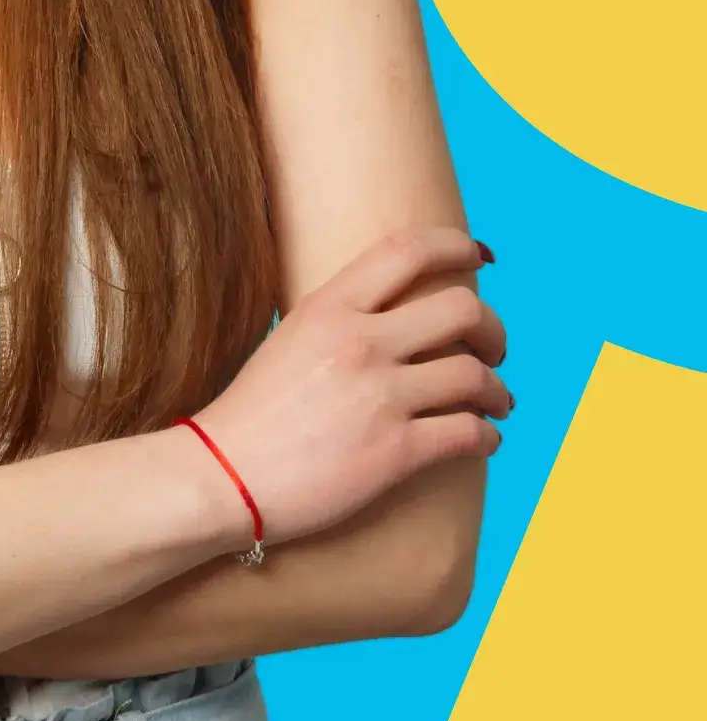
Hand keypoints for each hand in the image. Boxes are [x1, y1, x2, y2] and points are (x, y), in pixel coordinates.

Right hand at [189, 225, 510, 548]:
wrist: (224, 476)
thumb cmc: (253, 412)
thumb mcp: (292, 338)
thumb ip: (342, 318)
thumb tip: (395, 314)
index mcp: (329, 306)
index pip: (408, 250)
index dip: (456, 244)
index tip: (480, 256)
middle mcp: (360, 341)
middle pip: (463, 309)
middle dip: (493, 329)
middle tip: (492, 348)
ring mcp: (380, 396)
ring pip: (477, 376)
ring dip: (497, 390)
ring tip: (496, 401)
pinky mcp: (396, 452)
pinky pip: (470, 434)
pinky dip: (488, 435)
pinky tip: (483, 439)